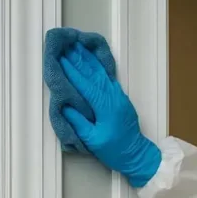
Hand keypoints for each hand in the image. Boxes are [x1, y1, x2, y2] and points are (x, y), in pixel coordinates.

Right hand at [59, 42, 161, 186]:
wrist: (137, 154)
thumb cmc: (115, 150)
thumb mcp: (93, 140)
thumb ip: (78, 122)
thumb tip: (64, 105)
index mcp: (105, 106)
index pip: (85, 84)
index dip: (71, 71)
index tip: (59, 58)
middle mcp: (113, 96)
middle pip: (93, 73)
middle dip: (78, 58)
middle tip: (66, 43)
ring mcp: (118, 96)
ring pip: (101, 73)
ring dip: (88, 58)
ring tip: (77, 45)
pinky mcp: (120, 98)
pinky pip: (108, 77)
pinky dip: (99, 66)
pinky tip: (93, 59)